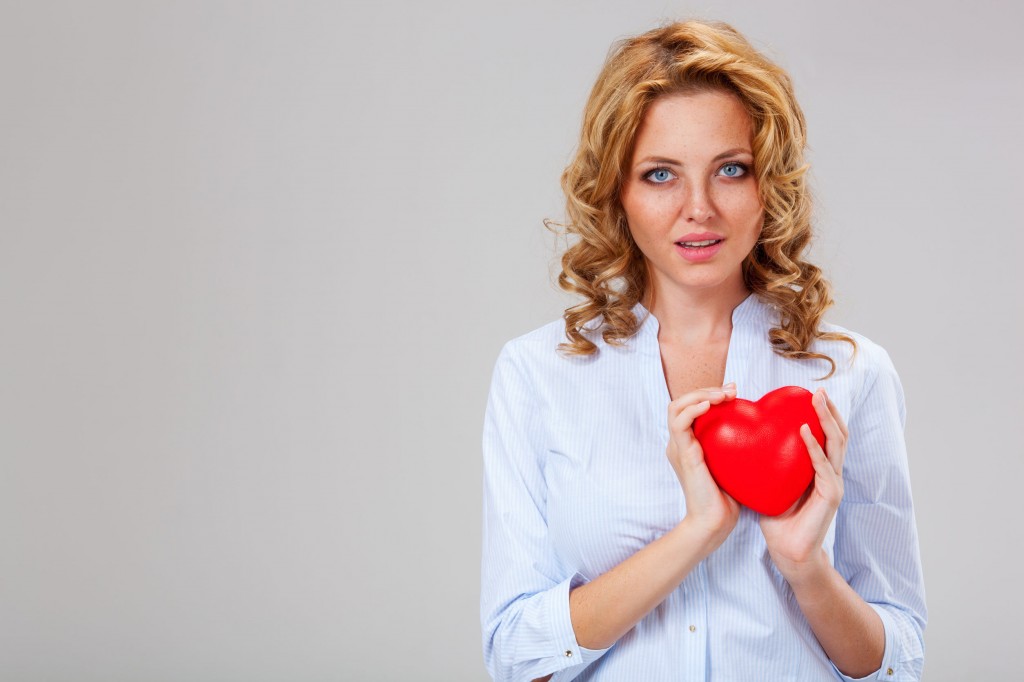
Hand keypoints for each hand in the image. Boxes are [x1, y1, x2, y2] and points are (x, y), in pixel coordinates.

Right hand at [666, 384, 740, 545]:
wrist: (714, 523)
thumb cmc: (727, 498)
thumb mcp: (732, 464)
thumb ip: (735, 446)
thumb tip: (761, 429)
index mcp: (689, 444)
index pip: (690, 408)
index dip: (709, 394)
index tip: (735, 392)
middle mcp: (679, 443)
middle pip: (681, 402)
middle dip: (706, 390)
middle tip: (732, 390)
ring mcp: (678, 448)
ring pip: (676, 407)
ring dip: (700, 395)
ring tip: (722, 395)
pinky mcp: (682, 454)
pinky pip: (680, 423)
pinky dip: (693, 409)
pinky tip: (711, 405)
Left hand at [759, 388, 847, 582]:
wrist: (788, 552)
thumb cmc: (779, 519)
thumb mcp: (772, 483)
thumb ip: (768, 463)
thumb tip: (744, 440)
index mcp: (820, 469)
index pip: (827, 435)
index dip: (822, 414)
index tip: (809, 393)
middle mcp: (831, 473)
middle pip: (838, 434)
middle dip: (829, 410)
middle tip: (818, 390)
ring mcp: (834, 484)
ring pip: (837, 444)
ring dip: (827, 420)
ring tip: (817, 401)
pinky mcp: (831, 496)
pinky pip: (823, 467)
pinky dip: (815, 447)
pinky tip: (805, 432)